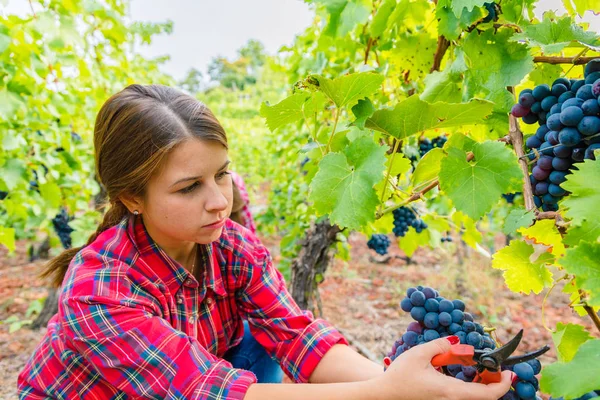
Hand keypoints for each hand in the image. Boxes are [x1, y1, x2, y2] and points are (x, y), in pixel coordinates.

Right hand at [370, 337, 512, 399]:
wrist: (384, 395)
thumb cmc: (400, 376)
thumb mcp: (419, 354)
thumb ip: (440, 345)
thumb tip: (457, 341)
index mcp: (451, 392)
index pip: (488, 394)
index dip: (502, 384)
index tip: (508, 371)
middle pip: (483, 397)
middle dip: (492, 381)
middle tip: (491, 366)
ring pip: (473, 398)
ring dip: (481, 384)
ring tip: (478, 368)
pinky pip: (463, 397)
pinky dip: (470, 388)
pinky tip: (464, 375)